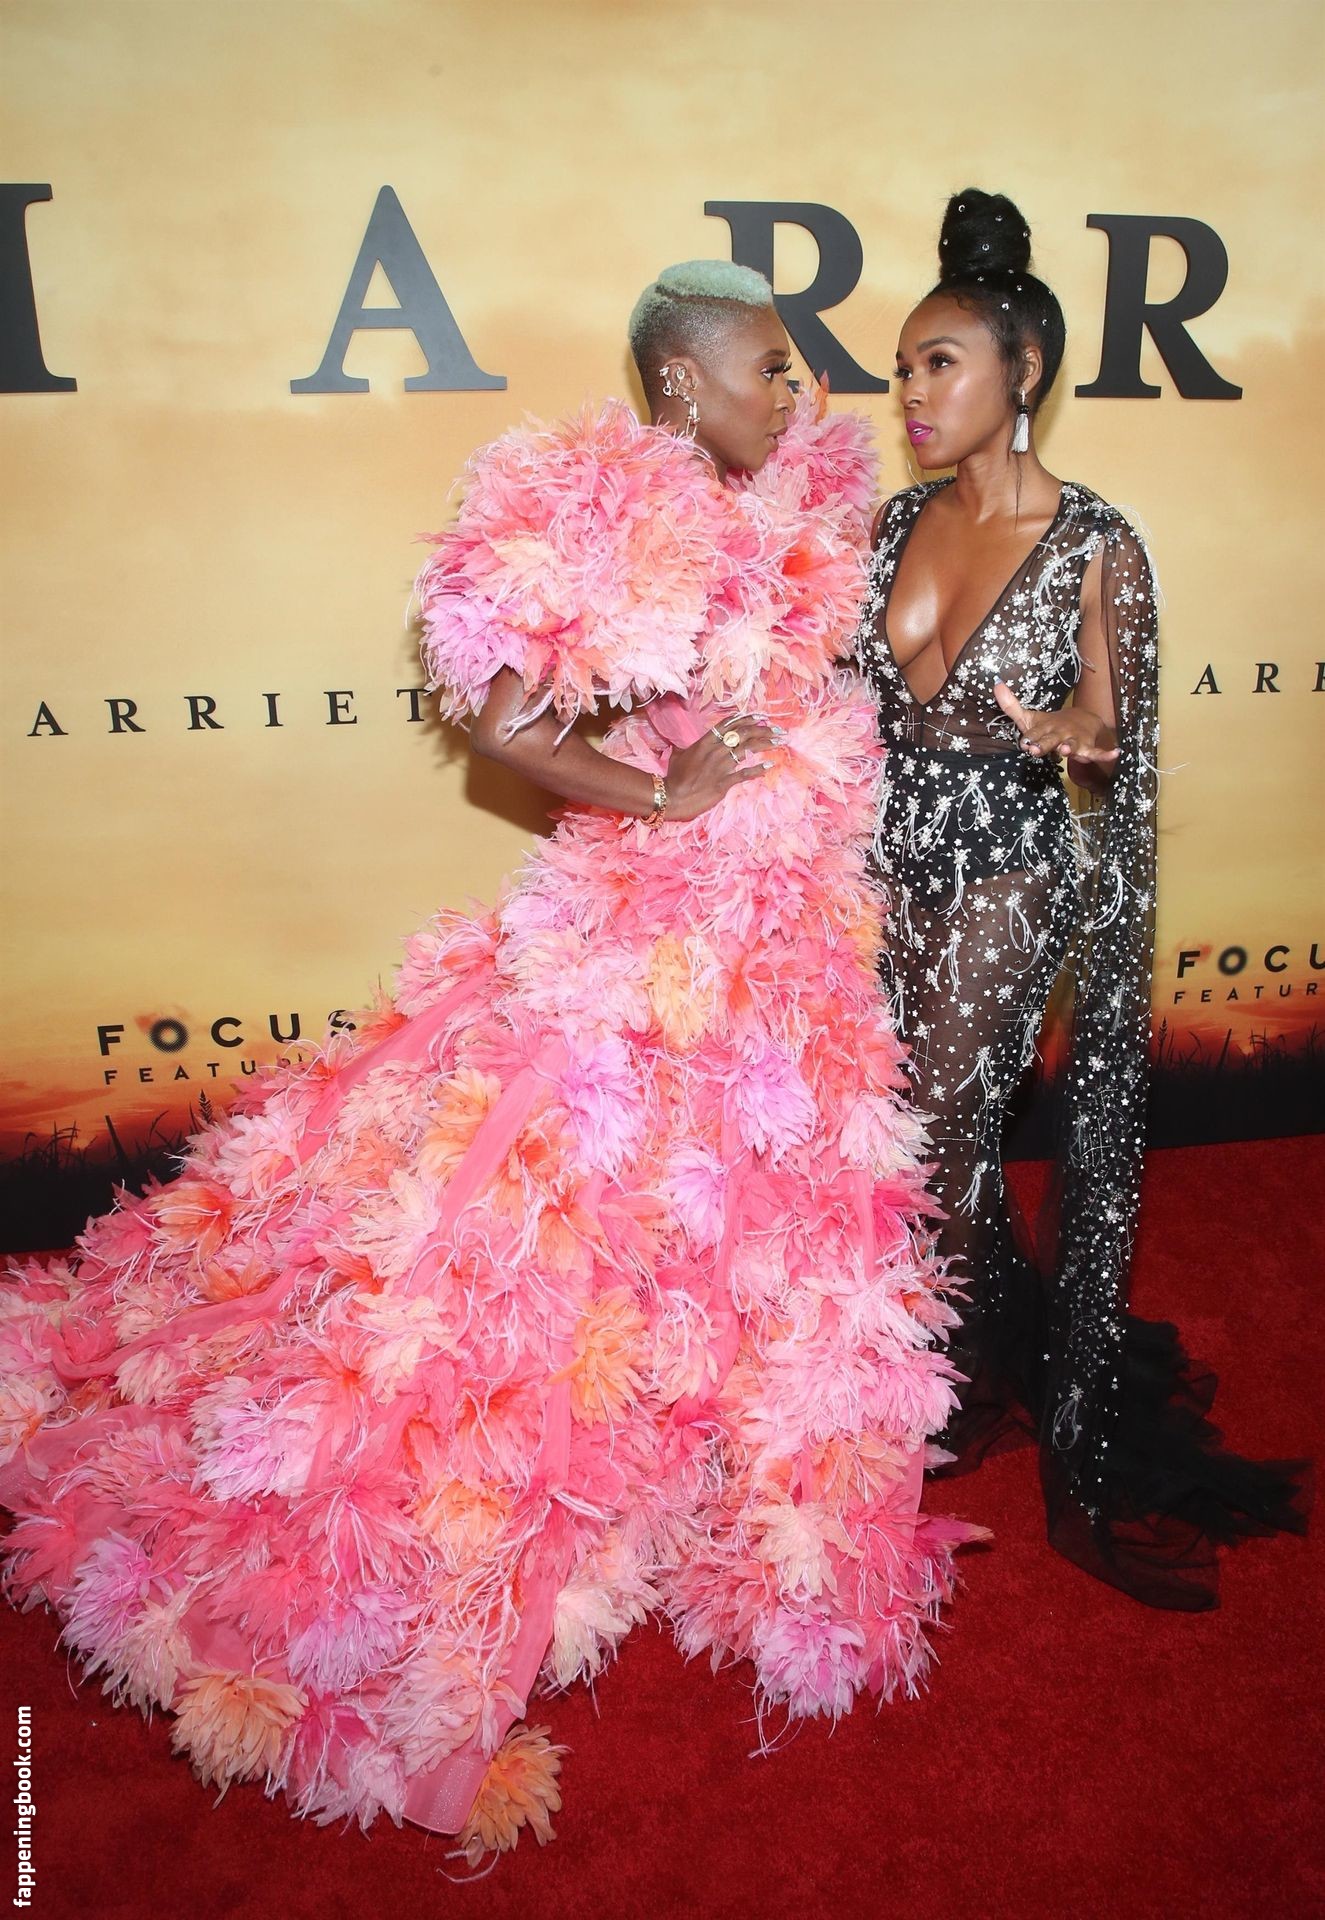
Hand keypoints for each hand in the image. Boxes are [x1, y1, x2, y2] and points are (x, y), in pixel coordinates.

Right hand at [664, 713, 777, 820]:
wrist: (671, 796)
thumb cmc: (674, 777)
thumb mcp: (677, 756)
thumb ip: (684, 748)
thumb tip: (678, 745)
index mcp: (705, 742)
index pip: (728, 725)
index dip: (746, 719)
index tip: (759, 716)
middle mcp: (715, 750)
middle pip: (743, 734)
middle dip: (762, 729)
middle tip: (777, 729)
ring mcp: (720, 766)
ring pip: (747, 749)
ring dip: (765, 744)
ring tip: (778, 741)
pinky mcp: (724, 782)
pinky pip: (744, 773)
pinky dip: (758, 769)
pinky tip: (769, 766)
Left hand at [993, 682, 1118, 764]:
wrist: (1080, 720)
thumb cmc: (1049, 724)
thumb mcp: (1029, 717)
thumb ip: (1011, 705)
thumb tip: (995, 682)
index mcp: (1044, 727)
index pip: (1034, 733)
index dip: (1030, 738)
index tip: (1025, 742)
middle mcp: (1059, 733)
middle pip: (1050, 740)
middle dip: (1044, 744)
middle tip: (1036, 749)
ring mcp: (1074, 740)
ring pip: (1071, 746)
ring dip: (1070, 748)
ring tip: (1066, 749)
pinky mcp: (1087, 747)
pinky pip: (1096, 752)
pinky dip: (1105, 753)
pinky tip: (1115, 753)